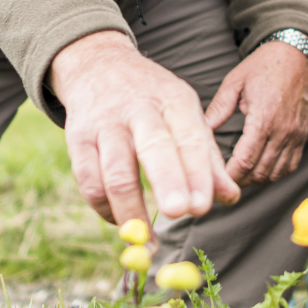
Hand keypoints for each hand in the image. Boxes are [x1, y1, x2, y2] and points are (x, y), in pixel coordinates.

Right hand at [49, 30, 239, 226]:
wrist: (98, 66)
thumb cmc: (152, 99)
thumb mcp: (185, 114)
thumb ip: (207, 157)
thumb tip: (229, 197)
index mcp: (173, 101)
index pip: (190, 138)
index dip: (197, 173)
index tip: (202, 206)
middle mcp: (139, 110)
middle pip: (153, 148)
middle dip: (168, 181)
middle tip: (179, 212)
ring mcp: (105, 125)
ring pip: (115, 173)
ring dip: (132, 211)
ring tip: (149, 241)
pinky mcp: (77, 140)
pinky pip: (89, 182)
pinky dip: (106, 209)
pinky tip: (122, 223)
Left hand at [203, 40, 307, 183]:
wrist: (293, 55)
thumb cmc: (262, 66)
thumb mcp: (233, 83)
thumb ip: (217, 109)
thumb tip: (200, 130)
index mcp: (263, 118)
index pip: (245, 160)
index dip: (230, 175)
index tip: (217, 178)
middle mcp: (282, 130)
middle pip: (260, 171)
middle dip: (241, 181)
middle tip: (224, 180)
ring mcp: (295, 134)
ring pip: (276, 173)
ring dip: (257, 178)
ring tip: (240, 175)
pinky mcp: (302, 134)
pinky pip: (291, 165)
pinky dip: (276, 173)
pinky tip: (262, 168)